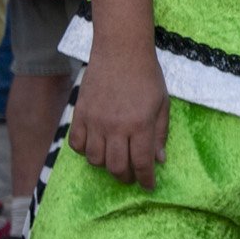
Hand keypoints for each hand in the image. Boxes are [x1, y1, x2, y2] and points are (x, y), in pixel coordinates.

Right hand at [69, 38, 169, 187]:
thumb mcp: (162, 104)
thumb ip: (160, 134)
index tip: (149, 186)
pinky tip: (95, 148)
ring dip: (105, 166)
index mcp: (140, 125)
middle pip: (116, 167)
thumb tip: (159, 160)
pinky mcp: (80, 114)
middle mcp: (116, 127)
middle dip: (125, 177)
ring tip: (114, 161)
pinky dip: (85, 152)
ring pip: (95, 159)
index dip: (146, 179)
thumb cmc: (147, 76)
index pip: (142, 163)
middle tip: (131, 176)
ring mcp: (95, 121)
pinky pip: (77, 144)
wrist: (120, 51)